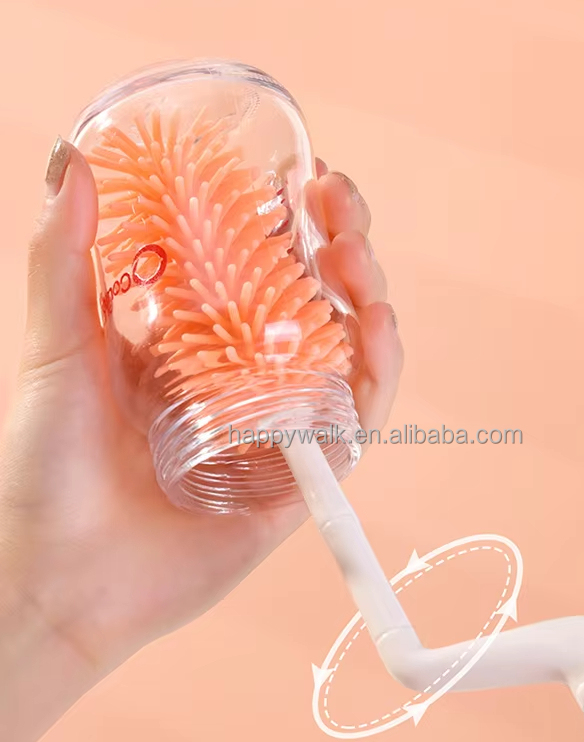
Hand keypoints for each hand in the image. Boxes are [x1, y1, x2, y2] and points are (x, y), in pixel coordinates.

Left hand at [0, 141, 402, 741]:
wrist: (63, 579)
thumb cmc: (47, 470)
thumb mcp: (54, 348)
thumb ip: (63, 261)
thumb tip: (71, 162)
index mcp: (189, 341)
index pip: (257, 264)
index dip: (285, 216)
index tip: (293, 172)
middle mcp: (240, 378)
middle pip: (314, 297)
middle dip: (338, 240)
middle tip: (332, 198)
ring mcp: (276, 425)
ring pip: (345, 348)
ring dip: (365, 291)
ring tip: (353, 250)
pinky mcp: (300, 477)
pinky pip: (357, 418)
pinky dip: (377, 370)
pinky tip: (373, 325)